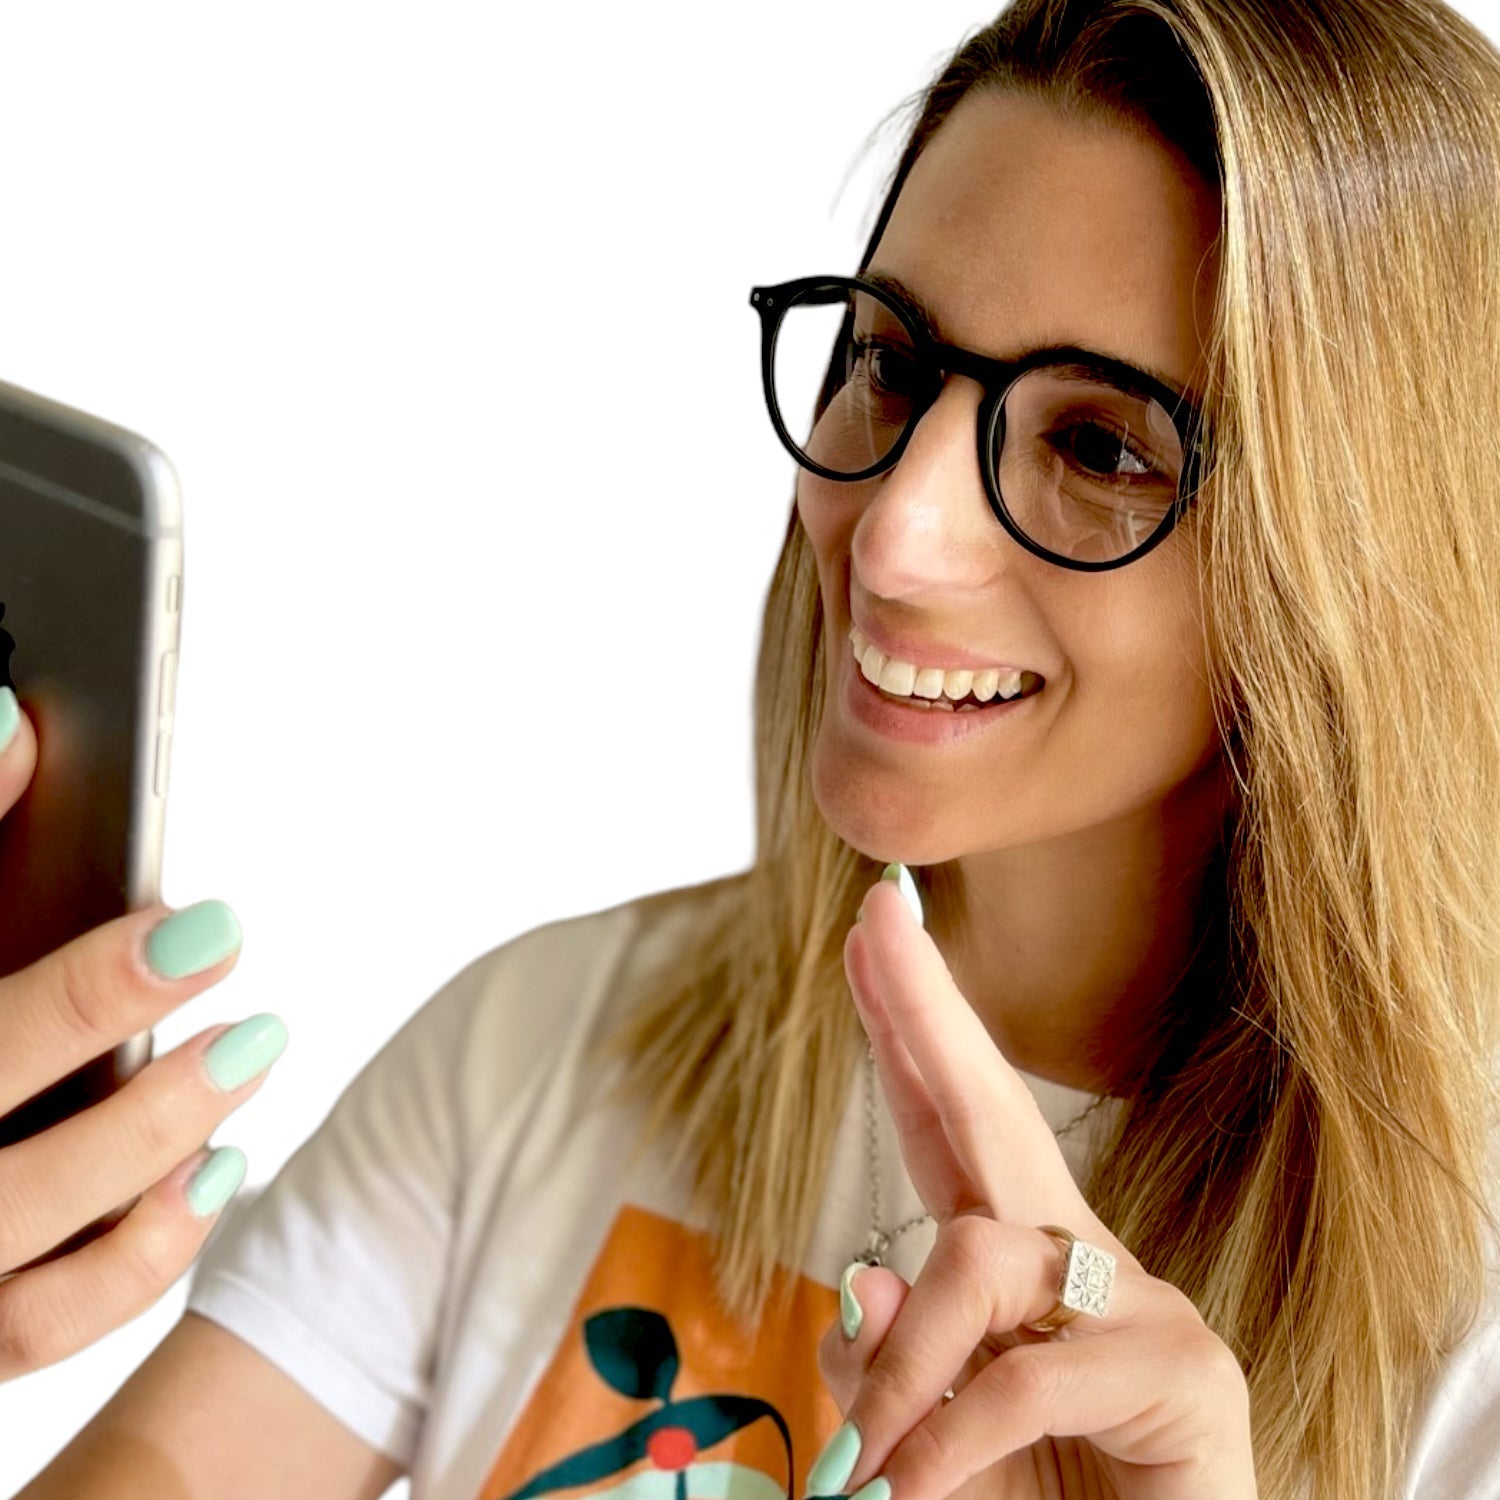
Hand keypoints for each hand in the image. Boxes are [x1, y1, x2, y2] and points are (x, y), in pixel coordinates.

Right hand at [0, 694, 281, 1380]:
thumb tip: (12, 721)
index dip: (87, 994)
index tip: (200, 928)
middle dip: (120, 1064)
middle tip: (233, 974)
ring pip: (22, 1248)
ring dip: (155, 1153)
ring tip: (250, 1051)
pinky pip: (39, 1328)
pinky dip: (139, 1257)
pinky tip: (215, 1172)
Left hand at [812, 876, 1256, 1499]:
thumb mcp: (918, 1433)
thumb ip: (885, 1361)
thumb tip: (856, 1272)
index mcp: (1008, 1260)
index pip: (944, 1120)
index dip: (905, 1026)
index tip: (869, 933)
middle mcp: (1073, 1256)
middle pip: (991, 1104)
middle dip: (923, 1006)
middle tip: (875, 911)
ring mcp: (1139, 1301)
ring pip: (975, 1256)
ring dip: (903, 1370)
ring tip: (865, 1472)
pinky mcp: (1188, 1370)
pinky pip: (1026, 1372)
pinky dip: (949, 1436)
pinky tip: (916, 1488)